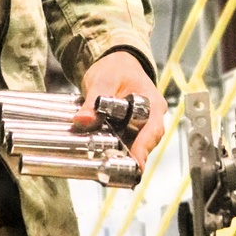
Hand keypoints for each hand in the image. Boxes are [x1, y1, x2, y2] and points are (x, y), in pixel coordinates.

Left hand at [78, 51, 166, 168]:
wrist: (115, 63)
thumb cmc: (116, 68)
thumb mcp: (102, 81)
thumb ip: (93, 102)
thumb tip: (82, 120)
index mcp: (152, 102)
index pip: (153, 129)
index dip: (144, 147)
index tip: (137, 163)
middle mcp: (151, 117)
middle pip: (146, 142)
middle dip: (133, 157)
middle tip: (119, 172)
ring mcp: (141, 125)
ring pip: (136, 145)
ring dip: (124, 156)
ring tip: (109, 170)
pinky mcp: (130, 130)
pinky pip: (126, 143)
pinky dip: (116, 150)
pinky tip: (104, 157)